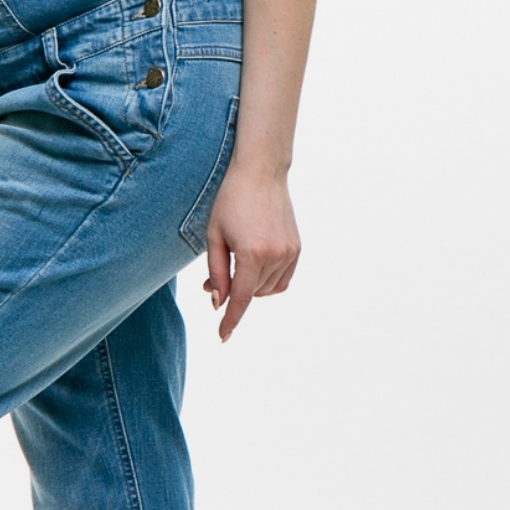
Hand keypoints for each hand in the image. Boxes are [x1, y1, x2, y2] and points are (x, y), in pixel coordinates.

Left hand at [203, 164, 300, 340]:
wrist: (261, 172)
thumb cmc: (230, 201)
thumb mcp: (214, 236)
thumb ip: (216, 272)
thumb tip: (219, 303)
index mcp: (251, 254)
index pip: (240, 299)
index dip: (230, 320)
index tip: (222, 337)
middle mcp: (275, 256)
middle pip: (252, 293)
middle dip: (232, 293)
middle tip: (212, 281)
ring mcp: (290, 252)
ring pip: (267, 289)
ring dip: (250, 287)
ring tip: (233, 265)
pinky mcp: (297, 248)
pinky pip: (282, 280)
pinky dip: (267, 282)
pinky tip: (254, 268)